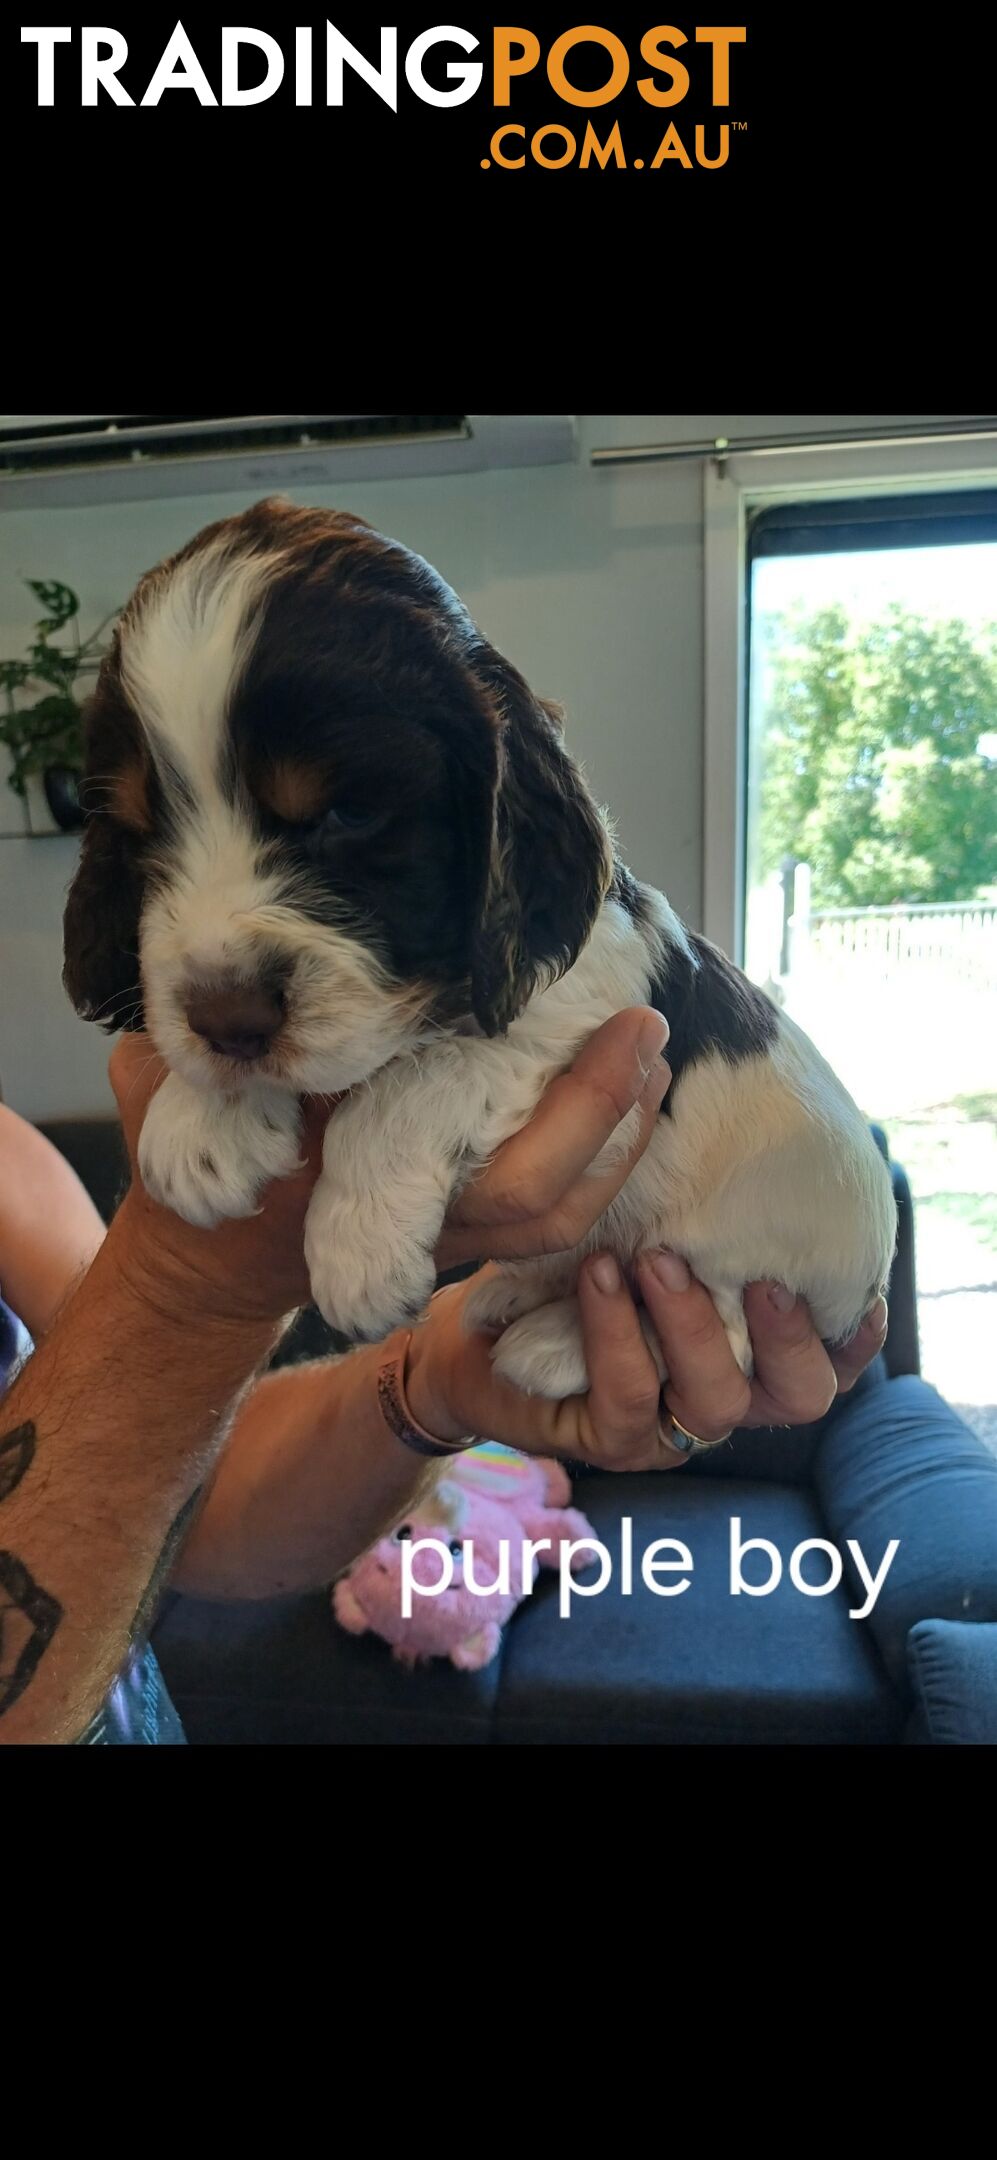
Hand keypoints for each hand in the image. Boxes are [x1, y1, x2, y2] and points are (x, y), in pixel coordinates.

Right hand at [107, 1008, 670, 1328]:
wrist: (214, 1256)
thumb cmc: (201, 1164)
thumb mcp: (178, 1111)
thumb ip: (177, 1071)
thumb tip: (165, 1036)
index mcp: (367, 1194)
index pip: (489, 1177)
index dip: (566, 1116)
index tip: (605, 1030)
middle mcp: (423, 1223)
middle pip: (543, 1198)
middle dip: (606, 1115)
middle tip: (645, 1025)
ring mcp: (451, 1231)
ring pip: (561, 1214)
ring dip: (618, 1138)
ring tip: (649, 1055)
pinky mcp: (465, 1222)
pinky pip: (552, 1207)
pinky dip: (600, 1152)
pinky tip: (623, 1087)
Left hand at [405, 1254, 889, 1472]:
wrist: (469, 1331)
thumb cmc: (571, 1269)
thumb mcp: (644, 1231)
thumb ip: (698, 1213)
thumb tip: (736, 1124)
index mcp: (749, 1353)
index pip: (831, 1357)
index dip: (853, 1327)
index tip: (849, 1273)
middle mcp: (722, 1397)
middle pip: (802, 1395)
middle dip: (792, 1335)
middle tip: (761, 1274)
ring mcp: (668, 1429)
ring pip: (718, 1399)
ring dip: (692, 1323)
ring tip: (654, 1257)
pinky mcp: (608, 1441)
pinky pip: (629, 1396)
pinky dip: (617, 1332)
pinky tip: (600, 1275)